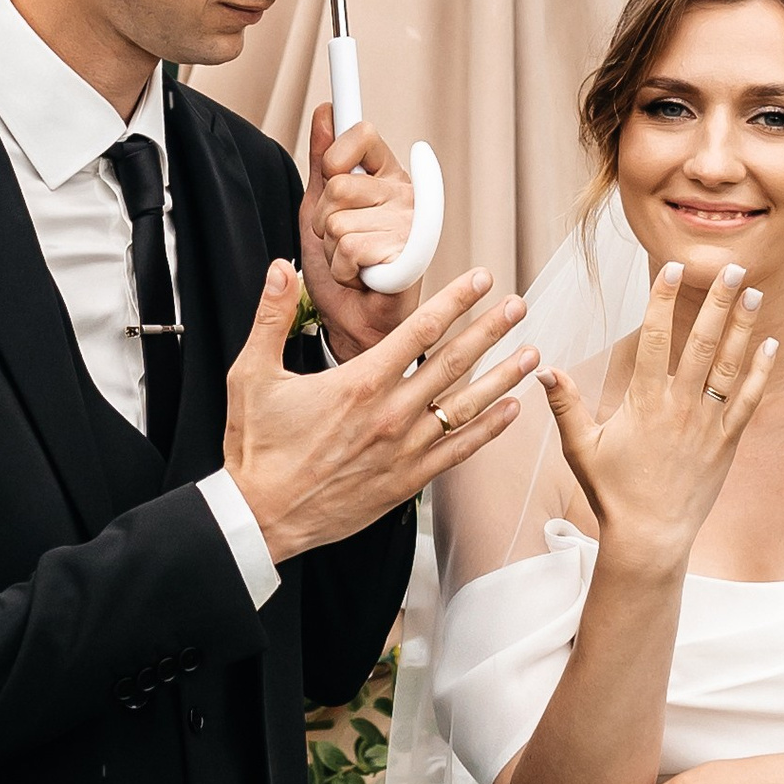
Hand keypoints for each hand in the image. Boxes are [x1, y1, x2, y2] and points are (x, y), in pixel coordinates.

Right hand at [225, 260, 537, 561]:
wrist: (262, 516)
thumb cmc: (256, 447)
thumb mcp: (251, 374)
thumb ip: (269, 317)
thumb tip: (280, 267)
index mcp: (359, 382)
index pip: (420, 329)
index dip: (456, 300)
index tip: (482, 279)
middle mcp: (390, 413)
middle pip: (454, 362)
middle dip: (491, 329)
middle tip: (519, 305)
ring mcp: (403, 450)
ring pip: (466, 406)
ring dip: (502, 377)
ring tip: (532, 354)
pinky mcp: (406, 481)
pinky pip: (458, 451)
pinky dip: (488, 430)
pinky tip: (511, 410)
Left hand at [299, 104, 419, 359]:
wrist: (354, 322)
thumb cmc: (341, 270)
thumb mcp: (319, 207)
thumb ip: (323, 161)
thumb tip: (327, 112)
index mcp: (387, 176)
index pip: (360, 133)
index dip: (335, 156)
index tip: (333, 172)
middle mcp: (404, 194)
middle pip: (338, 184)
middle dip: (324, 219)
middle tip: (341, 240)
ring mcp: (411, 223)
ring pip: (339, 221)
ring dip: (333, 251)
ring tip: (353, 262)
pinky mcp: (410, 254)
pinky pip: (352, 248)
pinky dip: (344, 270)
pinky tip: (363, 276)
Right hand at [540, 262, 775, 573]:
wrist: (650, 536)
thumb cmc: (612, 492)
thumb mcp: (580, 448)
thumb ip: (566, 405)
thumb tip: (543, 368)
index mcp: (643, 402)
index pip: (652, 339)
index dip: (660, 300)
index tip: (669, 268)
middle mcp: (679, 406)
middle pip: (700, 342)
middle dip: (714, 301)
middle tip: (729, 266)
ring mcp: (707, 423)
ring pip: (728, 365)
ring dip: (741, 326)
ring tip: (752, 291)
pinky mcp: (727, 441)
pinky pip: (749, 400)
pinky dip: (760, 371)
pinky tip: (770, 344)